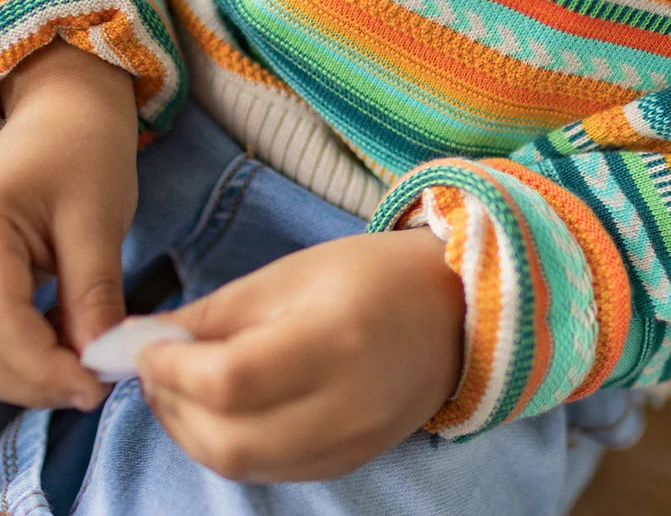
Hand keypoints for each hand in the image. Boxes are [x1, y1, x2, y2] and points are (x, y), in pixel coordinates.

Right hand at [0, 37, 137, 408]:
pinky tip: (59, 335)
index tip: (97, 389)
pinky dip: (18, 347)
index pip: (1, 331)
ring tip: (82, 354)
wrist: (67, 113)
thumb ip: (93, 294)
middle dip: (37, 377)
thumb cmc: (85, 152)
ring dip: (26, 368)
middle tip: (95, 381)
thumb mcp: (97, 221)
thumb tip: (97, 361)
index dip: (47, 371)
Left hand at [137, 227, 464, 481]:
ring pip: (242, 465)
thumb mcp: (294, 271)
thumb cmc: (373, 273)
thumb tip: (144, 339)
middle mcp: (346, 404)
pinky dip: (231, 446)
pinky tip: (224, 411)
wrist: (454, 309)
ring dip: (192, 432)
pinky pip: (270, 471)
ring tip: (182, 389)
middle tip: (155, 369)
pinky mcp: (350, 461)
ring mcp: (351, 442)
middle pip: (227, 438)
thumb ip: (218, 311)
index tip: (144, 346)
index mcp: (334, 339)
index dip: (172, 368)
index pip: (230, 379)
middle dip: (171, 406)